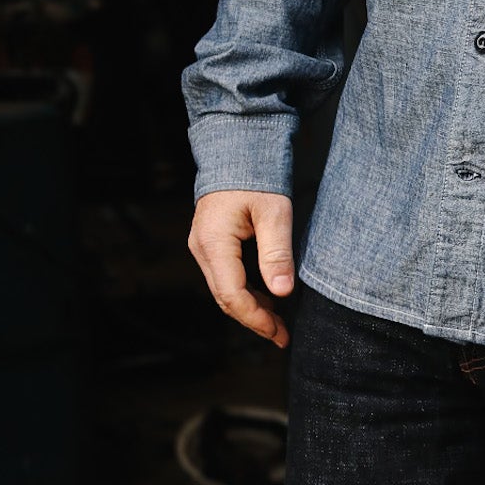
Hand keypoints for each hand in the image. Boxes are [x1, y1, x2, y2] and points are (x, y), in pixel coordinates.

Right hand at [187, 190, 295, 349]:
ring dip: (250, 308)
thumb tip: (282, 292)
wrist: (238, 148)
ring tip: (279, 323)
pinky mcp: (211, 243)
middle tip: (282, 336)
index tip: (279, 333)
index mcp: (214, 243)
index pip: (232, 295)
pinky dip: (245, 292)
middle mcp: (202, 248)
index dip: (256, 319)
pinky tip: (267, 298)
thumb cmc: (257, 176)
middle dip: (254, 320)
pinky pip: (225, 277)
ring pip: (224, 289)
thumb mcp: (275, 213)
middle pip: (225, 297)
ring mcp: (203, 246)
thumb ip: (277, 253)